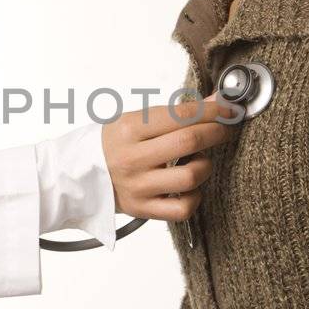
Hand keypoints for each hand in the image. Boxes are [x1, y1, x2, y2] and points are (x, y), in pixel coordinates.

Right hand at [101, 91, 240, 223]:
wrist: (79, 174)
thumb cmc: (114, 143)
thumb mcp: (137, 119)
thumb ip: (178, 112)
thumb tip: (217, 100)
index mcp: (129, 129)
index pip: (182, 115)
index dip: (214, 110)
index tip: (230, 109)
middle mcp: (132, 158)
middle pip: (189, 141)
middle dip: (216, 132)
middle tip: (223, 130)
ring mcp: (138, 186)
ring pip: (191, 177)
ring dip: (205, 165)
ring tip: (200, 160)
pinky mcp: (142, 209)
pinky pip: (182, 208)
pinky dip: (195, 197)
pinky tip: (190, 187)